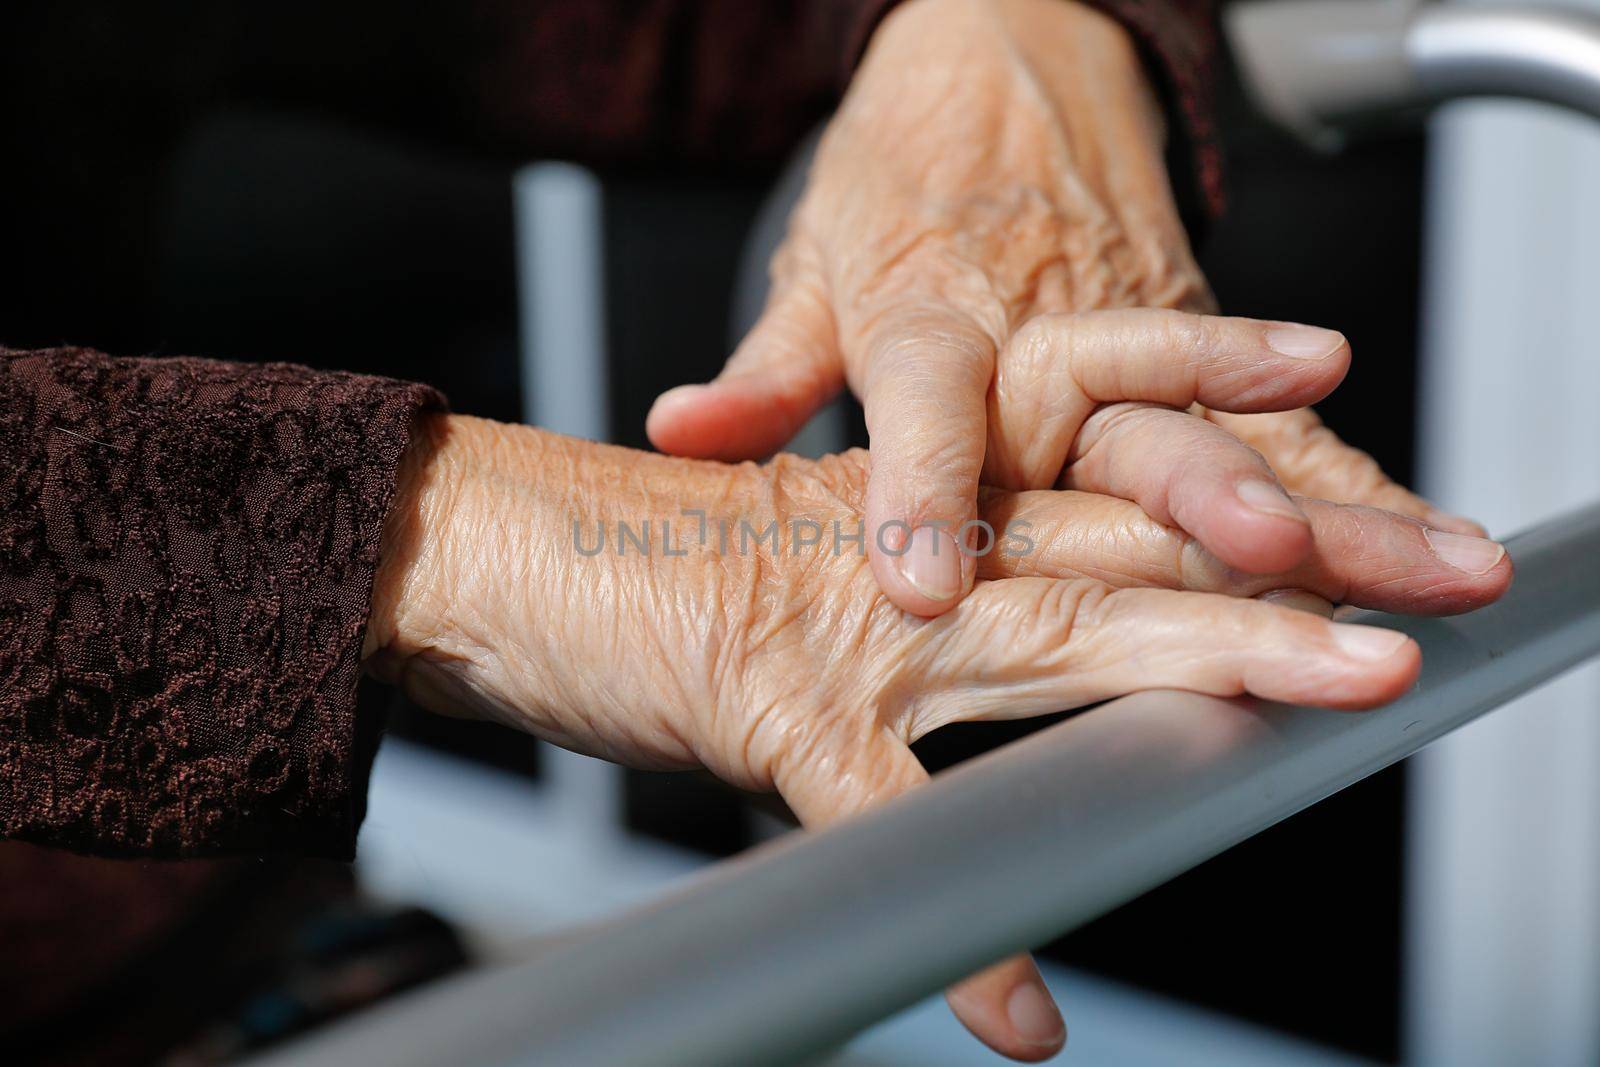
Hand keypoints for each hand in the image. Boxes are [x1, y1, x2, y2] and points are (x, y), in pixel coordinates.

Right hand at [363, 414, 1508, 1060]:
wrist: (507, 552)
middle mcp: (920, 545)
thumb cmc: (651, 559)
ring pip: (1058, 636)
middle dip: (1291, 557)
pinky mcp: (776, 703)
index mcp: (930, 499)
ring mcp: (859, 623)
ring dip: (1198, 662)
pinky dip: (954, 912)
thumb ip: (928, 586)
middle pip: (1136, 537)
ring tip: (1326, 690)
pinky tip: (1022, 1006)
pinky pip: (886, 817)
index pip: (1119, 470)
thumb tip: (1028, 620)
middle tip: (1427, 578)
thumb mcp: (817, 556)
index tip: (1360, 490)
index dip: (1246, 466)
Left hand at [645, 0, 1483, 614]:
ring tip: (1405, 566)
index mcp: (936, 313)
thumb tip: (680, 436)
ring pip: (1237, 421)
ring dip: (1325, 495)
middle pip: (1125, 417)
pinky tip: (1421, 531)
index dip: (926, 493)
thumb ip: (764, 372)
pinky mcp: (1192, 335)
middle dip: (1196, 494)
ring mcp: (1132, 330)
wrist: (1007, 57)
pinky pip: (1281, 416)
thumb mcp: (819, 264)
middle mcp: (1046, 330)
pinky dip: (1352, 471)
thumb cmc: (907, 174)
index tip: (921, 582)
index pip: (931, 406)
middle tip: (1255, 557)